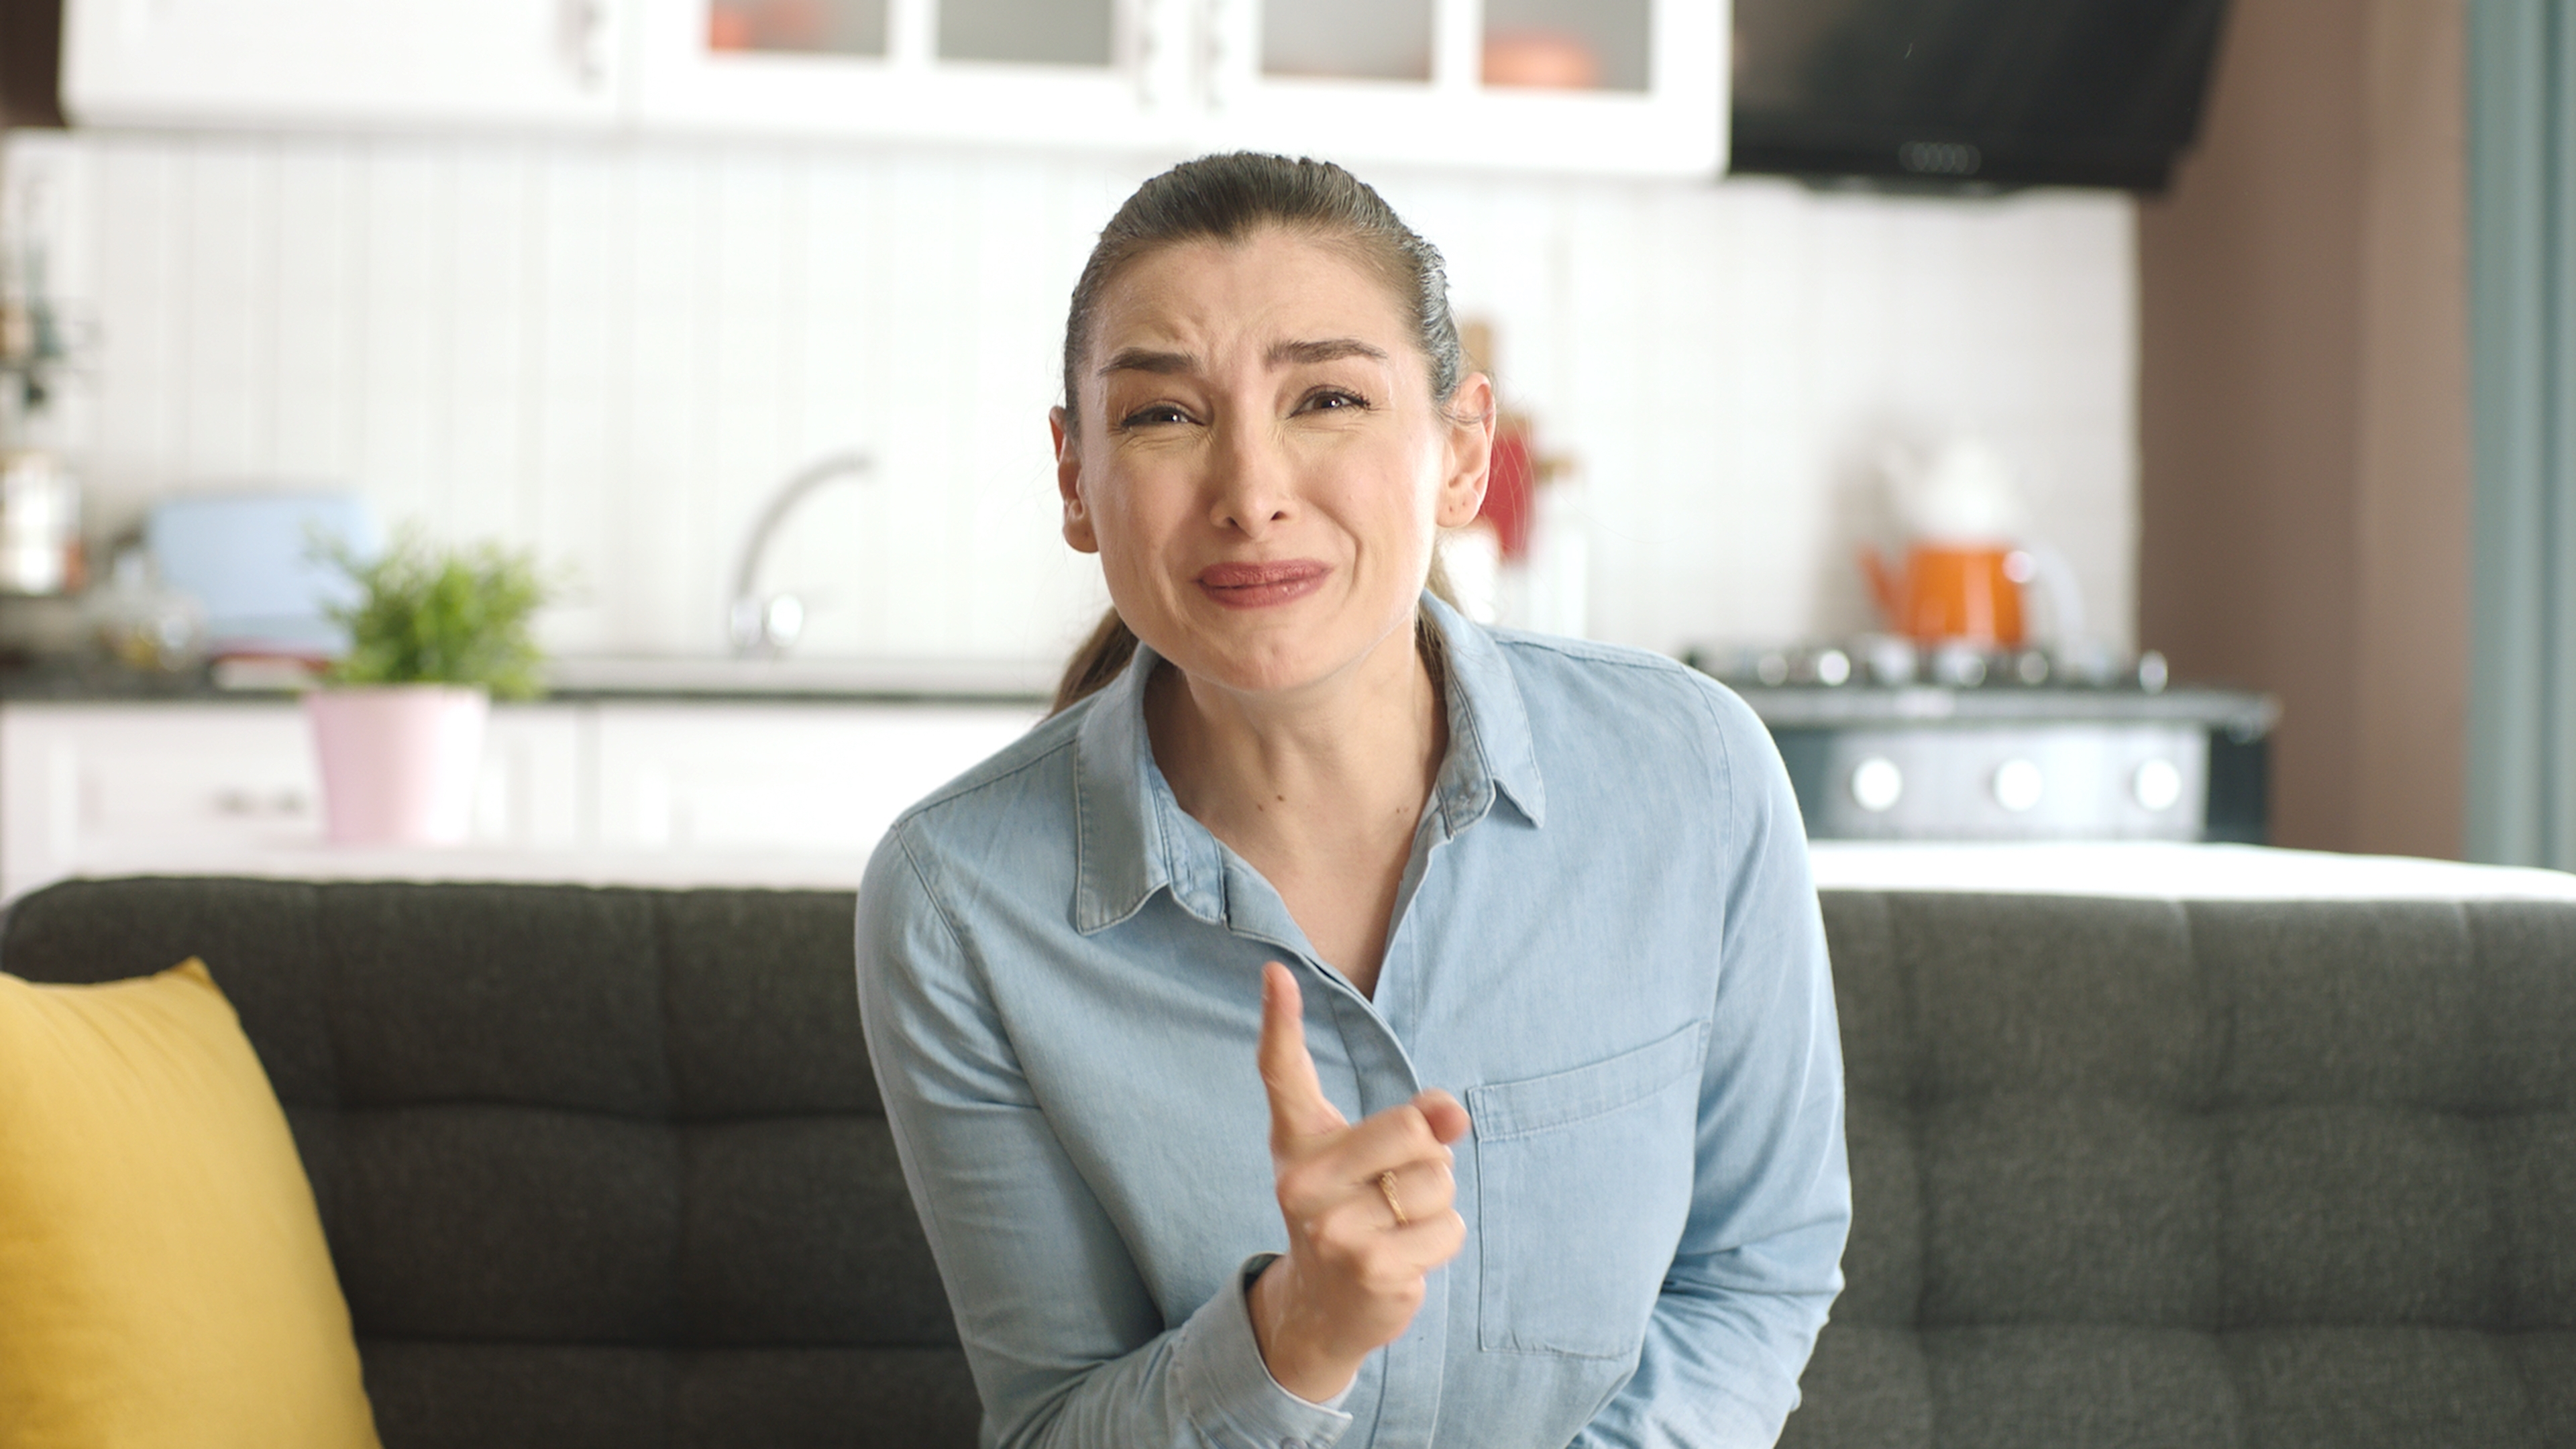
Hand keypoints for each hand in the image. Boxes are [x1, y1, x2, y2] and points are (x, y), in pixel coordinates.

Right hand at [1247, 961, 1471, 1402]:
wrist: (1322, 1308)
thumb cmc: (1346, 1210)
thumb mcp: (1359, 1156)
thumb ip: (1409, 1120)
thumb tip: (1453, 1114)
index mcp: (1297, 1145)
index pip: (1283, 1073)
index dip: (1280, 1020)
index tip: (1277, 973)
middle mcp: (1303, 1185)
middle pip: (1414, 1128)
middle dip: (1427, 1152)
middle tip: (1395, 1182)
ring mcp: (1335, 1231)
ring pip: (1439, 1181)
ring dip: (1436, 1202)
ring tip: (1397, 1222)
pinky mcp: (1373, 1271)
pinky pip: (1449, 1229)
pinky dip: (1441, 1240)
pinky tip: (1405, 1255)